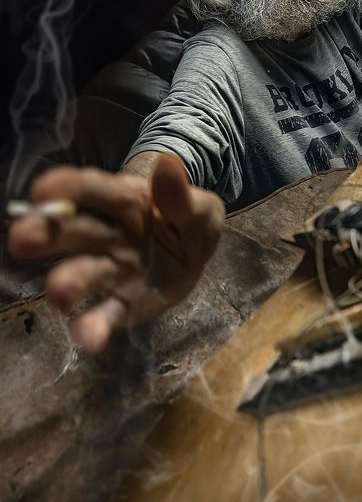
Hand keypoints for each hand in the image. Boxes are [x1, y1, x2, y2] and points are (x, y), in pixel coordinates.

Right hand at [8, 155, 224, 351]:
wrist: (197, 256)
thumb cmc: (188, 220)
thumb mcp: (199, 207)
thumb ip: (182, 195)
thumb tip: (168, 163)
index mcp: (125, 202)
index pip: (92, 190)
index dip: (66, 187)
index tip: (41, 191)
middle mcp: (107, 235)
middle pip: (74, 231)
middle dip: (46, 233)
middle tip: (21, 238)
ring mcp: (111, 271)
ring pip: (84, 273)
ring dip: (68, 282)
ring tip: (59, 293)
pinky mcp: (121, 305)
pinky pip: (105, 315)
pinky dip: (92, 327)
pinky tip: (87, 338)